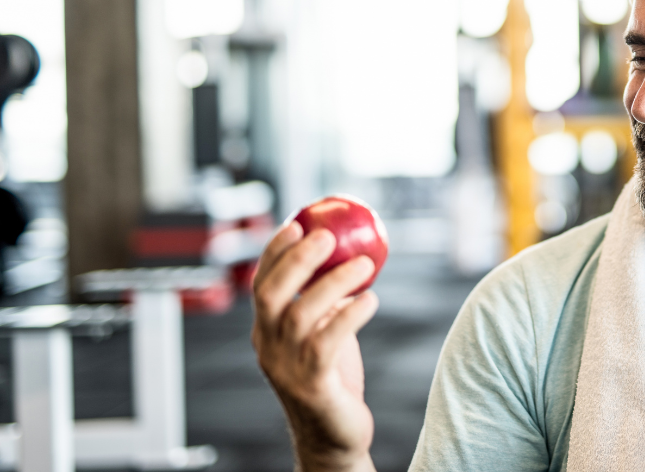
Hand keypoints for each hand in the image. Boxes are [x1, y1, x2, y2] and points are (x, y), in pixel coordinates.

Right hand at [251, 222, 380, 471]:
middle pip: (270, 295)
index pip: (261, 284)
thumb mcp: (324, 331)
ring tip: (364, 263)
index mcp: (266, 330)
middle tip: (326, 235)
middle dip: (296, 260)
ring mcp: (286, 367)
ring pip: (300, 315)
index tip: (296, 222)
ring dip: (333, 283)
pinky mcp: (311, 385)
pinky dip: (350, 315)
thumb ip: (327, 301)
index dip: (274, 251)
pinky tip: (370, 299)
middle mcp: (268, 346)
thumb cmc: (332, 376)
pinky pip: (327, 342)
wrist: (333, 434)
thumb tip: (351, 253)